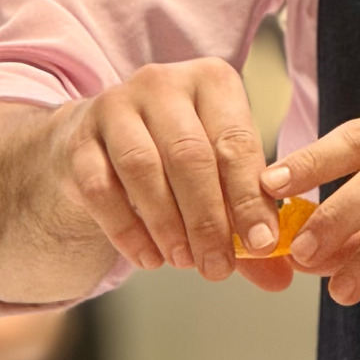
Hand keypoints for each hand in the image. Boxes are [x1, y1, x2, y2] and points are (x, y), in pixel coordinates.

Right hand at [48, 58, 289, 287]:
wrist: (103, 140)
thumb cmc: (177, 155)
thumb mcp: (220, 173)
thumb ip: (248, 220)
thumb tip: (280, 277)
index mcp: (213, 82)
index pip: (236, 141)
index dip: (250, 197)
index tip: (261, 244)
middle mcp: (164, 83)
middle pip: (190, 155)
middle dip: (208, 219)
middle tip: (218, 266)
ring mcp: (116, 106)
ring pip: (143, 168)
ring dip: (167, 224)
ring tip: (184, 262)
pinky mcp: (79, 139)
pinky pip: (101, 188)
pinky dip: (126, 230)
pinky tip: (148, 258)